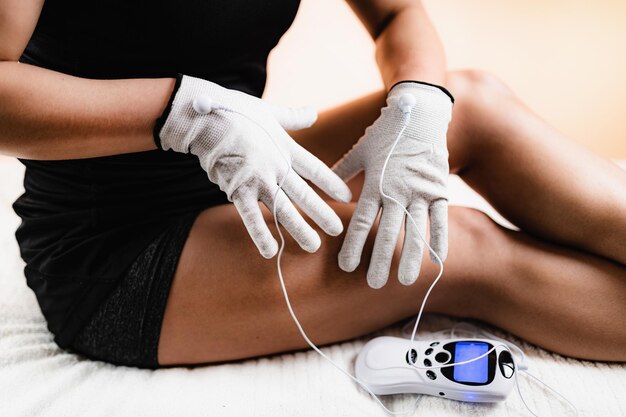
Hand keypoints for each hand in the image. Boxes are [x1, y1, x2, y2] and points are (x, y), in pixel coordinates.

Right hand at [156, 75, 351, 257]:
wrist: (205, 116)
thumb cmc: (236, 112)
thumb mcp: (271, 112)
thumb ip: (293, 117)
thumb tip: (313, 111)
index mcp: (286, 148)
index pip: (316, 169)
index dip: (332, 183)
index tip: (347, 197)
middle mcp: (276, 167)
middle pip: (304, 195)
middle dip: (322, 214)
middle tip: (338, 230)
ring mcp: (258, 180)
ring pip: (283, 210)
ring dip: (299, 229)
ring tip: (314, 247)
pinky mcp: (237, 189)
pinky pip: (251, 217)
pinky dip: (260, 235)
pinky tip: (270, 252)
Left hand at [332, 81, 452, 287]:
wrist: (420, 111)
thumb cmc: (386, 132)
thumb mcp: (360, 150)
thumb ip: (342, 171)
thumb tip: (322, 189)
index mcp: (374, 182)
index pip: (361, 220)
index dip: (354, 245)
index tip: (347, 267)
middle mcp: (397, 190)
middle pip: (387, 232)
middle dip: (380, 260)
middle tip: (373, 285)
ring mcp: (420, 190)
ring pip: (415, 230)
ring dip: (410, 257)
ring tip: (405, 281)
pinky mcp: (439, 187)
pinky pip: (440, 218)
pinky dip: (439, 239)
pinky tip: (437, 260)